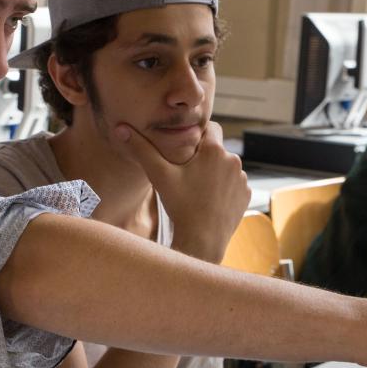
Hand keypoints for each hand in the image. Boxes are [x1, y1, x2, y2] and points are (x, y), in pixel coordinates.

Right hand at [112, 121, 249, 262]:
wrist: (202, 240)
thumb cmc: (180, 206)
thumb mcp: (159, 175)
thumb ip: (141, 149)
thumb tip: (120, 129)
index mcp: (214, 150)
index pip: (211, 127)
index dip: (198, 136)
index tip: (186, 149)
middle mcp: (234, 160)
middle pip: (217, 149)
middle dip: (204, 157)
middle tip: (187, 173)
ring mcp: (242, 179)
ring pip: (226, 167)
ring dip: (215, 172)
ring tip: (197, 189)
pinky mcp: (246, 195)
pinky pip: (234, 184)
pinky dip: (224, 188)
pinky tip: (209, 200)